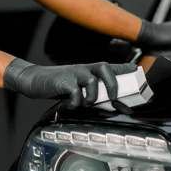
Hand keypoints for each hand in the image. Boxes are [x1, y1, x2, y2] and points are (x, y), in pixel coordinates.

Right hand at [2, 58, 138, 108]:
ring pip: (91, 81)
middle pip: (104, 67)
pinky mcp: (62, 81)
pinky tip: (70, 104)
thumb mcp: (78, 86)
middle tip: (113, 97)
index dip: (125, 69)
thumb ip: (92, 92)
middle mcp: (83, 69)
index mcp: (89, 70)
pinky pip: (75, 92)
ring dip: (91, 96)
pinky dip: (75, 101)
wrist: (33, 80)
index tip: (137, 73)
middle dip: (112, 83)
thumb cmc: (58, 85)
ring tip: (83, 103)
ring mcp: (73, 73)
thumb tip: (110, 104)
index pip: (111, 66)